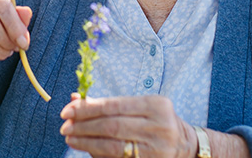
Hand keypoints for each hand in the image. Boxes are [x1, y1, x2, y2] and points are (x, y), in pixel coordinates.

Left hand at [60, 94, 195, 157]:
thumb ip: (108, 104)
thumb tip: (74, 99)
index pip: (114, 105)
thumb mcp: (138, 107)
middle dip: (83, 126)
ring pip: (113, 145)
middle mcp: (159, 126)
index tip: (67, 110)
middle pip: (112, 125)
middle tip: (65, 126)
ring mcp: (157, 149)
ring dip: (87, 142)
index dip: (87, 108)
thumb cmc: (155, 121)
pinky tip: (86, 149)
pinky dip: (98, 153)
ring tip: (70, 138)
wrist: (186, 146)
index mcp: (156, 105)